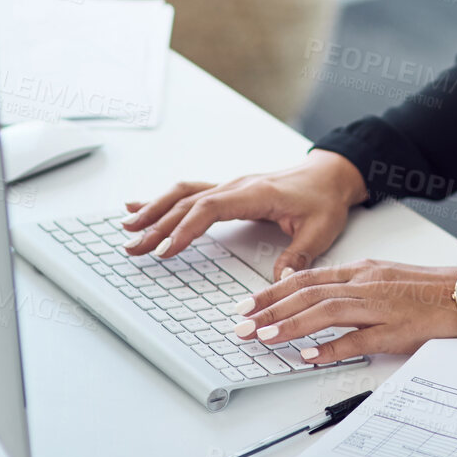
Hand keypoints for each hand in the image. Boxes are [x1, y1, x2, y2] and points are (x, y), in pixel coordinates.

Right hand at [120, 149, 368, 278]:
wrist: (330, 174)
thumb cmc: (324, 199)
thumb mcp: (319, 230)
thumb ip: (298, 255)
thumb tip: (280, 281)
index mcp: (255, 193)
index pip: (210, 207)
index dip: (185, 228)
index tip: (165, 249)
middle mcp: (237, 186)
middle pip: (188, 202)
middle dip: (157, 224)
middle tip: (133, 247)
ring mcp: (230, 187)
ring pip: (183, 194)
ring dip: (154, 209)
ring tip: (126, 227)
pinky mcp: (228, 192)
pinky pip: (190, 193)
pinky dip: (162, 200)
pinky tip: (140, 206)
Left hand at [228, 259, 456, 364]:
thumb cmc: (427, 288)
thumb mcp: (382, 276)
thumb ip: (348, 283)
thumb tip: (311, 289)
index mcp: (362, 270)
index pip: (306, 278)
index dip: (272, 292)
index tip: (246, 304)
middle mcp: (366, 283)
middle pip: (308, 293)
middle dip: (270, 309)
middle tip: (241, 324)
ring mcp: (379, 306)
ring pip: (327, 312)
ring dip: (291, 325)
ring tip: (264, 336)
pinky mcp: (395, 330)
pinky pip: (357, 341)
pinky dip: (330, 348)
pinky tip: (308, 355)